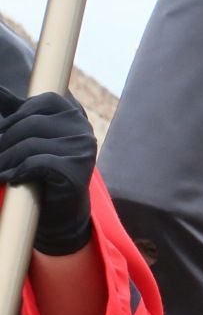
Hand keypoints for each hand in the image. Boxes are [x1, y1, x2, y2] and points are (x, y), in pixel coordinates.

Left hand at [0, 90, 96, 255]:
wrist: (62, 209)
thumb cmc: (43, 169)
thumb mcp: (30, 135)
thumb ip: (16, 111)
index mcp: (72, 113)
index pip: (32, 105)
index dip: (12, 120)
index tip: (5, 136)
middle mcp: (82, 128)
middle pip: (29, 124)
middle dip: (5, 142)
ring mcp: (83, 149)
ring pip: (30, 144)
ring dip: (6, 159)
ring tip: (1, 169)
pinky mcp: (78, 170)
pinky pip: (36, 163)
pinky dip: (18, 171)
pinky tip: (14, 178)